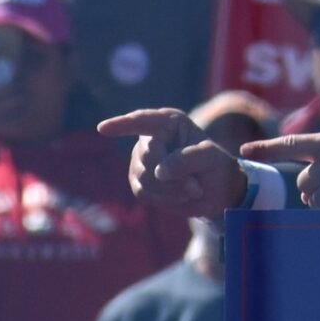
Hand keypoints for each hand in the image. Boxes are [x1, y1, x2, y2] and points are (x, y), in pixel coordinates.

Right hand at [103, 107, 251, 213]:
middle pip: (148, 157)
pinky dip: (164, 199)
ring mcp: (141, 160)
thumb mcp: (210, 157)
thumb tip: (159, 171)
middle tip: (196, 186)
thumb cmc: (214, 164)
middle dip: (173, 176)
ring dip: (171, 189)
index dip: (122, 124)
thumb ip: (187, 159)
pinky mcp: (139, 182)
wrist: (216, 190)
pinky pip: (143, 193)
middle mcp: (150, 138)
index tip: (103, 128)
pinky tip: (179, 196)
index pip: (142, 121)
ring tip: (192, 190)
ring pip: (145, 178)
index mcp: (168, 122)